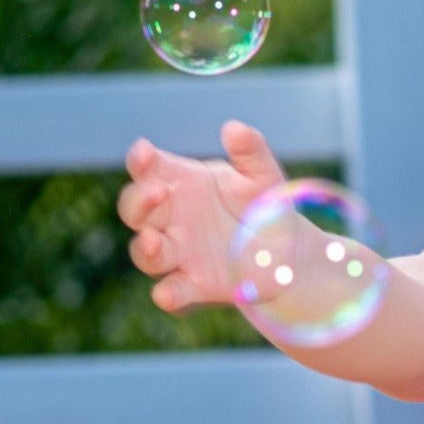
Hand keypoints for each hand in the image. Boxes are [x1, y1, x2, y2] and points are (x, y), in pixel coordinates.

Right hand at [118, 121, 298, 314]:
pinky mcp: (193, 286)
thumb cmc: (265, 208)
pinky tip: (166, 295)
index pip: (148, 169)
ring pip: (144, 252)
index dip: (140, 161)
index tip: (144, 153)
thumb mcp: (263, 176)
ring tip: (152, 241)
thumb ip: (251, 152)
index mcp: (180, 183)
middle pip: (135, 210)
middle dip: (139, 201)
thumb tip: (234, 129)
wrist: (288, 255)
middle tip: (156, 192)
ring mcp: (178, 253)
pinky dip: (167, 295)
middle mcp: (171, 219)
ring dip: (144, 248)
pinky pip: (173, 291)